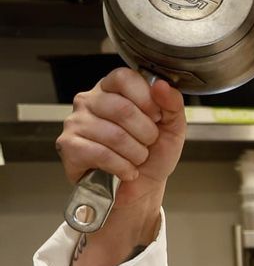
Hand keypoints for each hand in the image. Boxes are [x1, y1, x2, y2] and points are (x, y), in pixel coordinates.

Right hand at [57, 68, 185, 210]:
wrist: (142, 187)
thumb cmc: (153, 154)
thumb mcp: (172, 128)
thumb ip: (172, 104)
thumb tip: (161, 85)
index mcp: (112, 90)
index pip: (124, 78)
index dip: (147, 99)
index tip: (157, 117)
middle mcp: (89, 101)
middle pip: (122, 109)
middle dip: (146, 134)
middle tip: (148, 144)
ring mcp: (75, 123)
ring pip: (114, 135)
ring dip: (136, 154)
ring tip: (136, 159)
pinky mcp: (68, 146)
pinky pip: (102, 154)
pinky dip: (123, 167)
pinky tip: (126, 170)